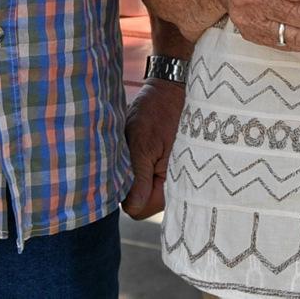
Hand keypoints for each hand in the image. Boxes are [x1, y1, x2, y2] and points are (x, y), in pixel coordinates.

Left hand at [122, 78, 182, 218]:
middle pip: (139, 203)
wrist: (169, 90)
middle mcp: (173, 187)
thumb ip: (139, 177)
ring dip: (134, 174)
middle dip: (130, 184)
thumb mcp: (143, 142)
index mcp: (171, 185)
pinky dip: (139, 166)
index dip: (126, 193)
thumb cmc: (156, 112)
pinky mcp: (166, 168)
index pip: (138, 210)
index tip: (125, 167)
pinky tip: (142, 147)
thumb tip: (132, 208)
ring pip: (140, 191)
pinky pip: (146, 179)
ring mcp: (170, 178)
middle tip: (131, 154)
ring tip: (138, 148)